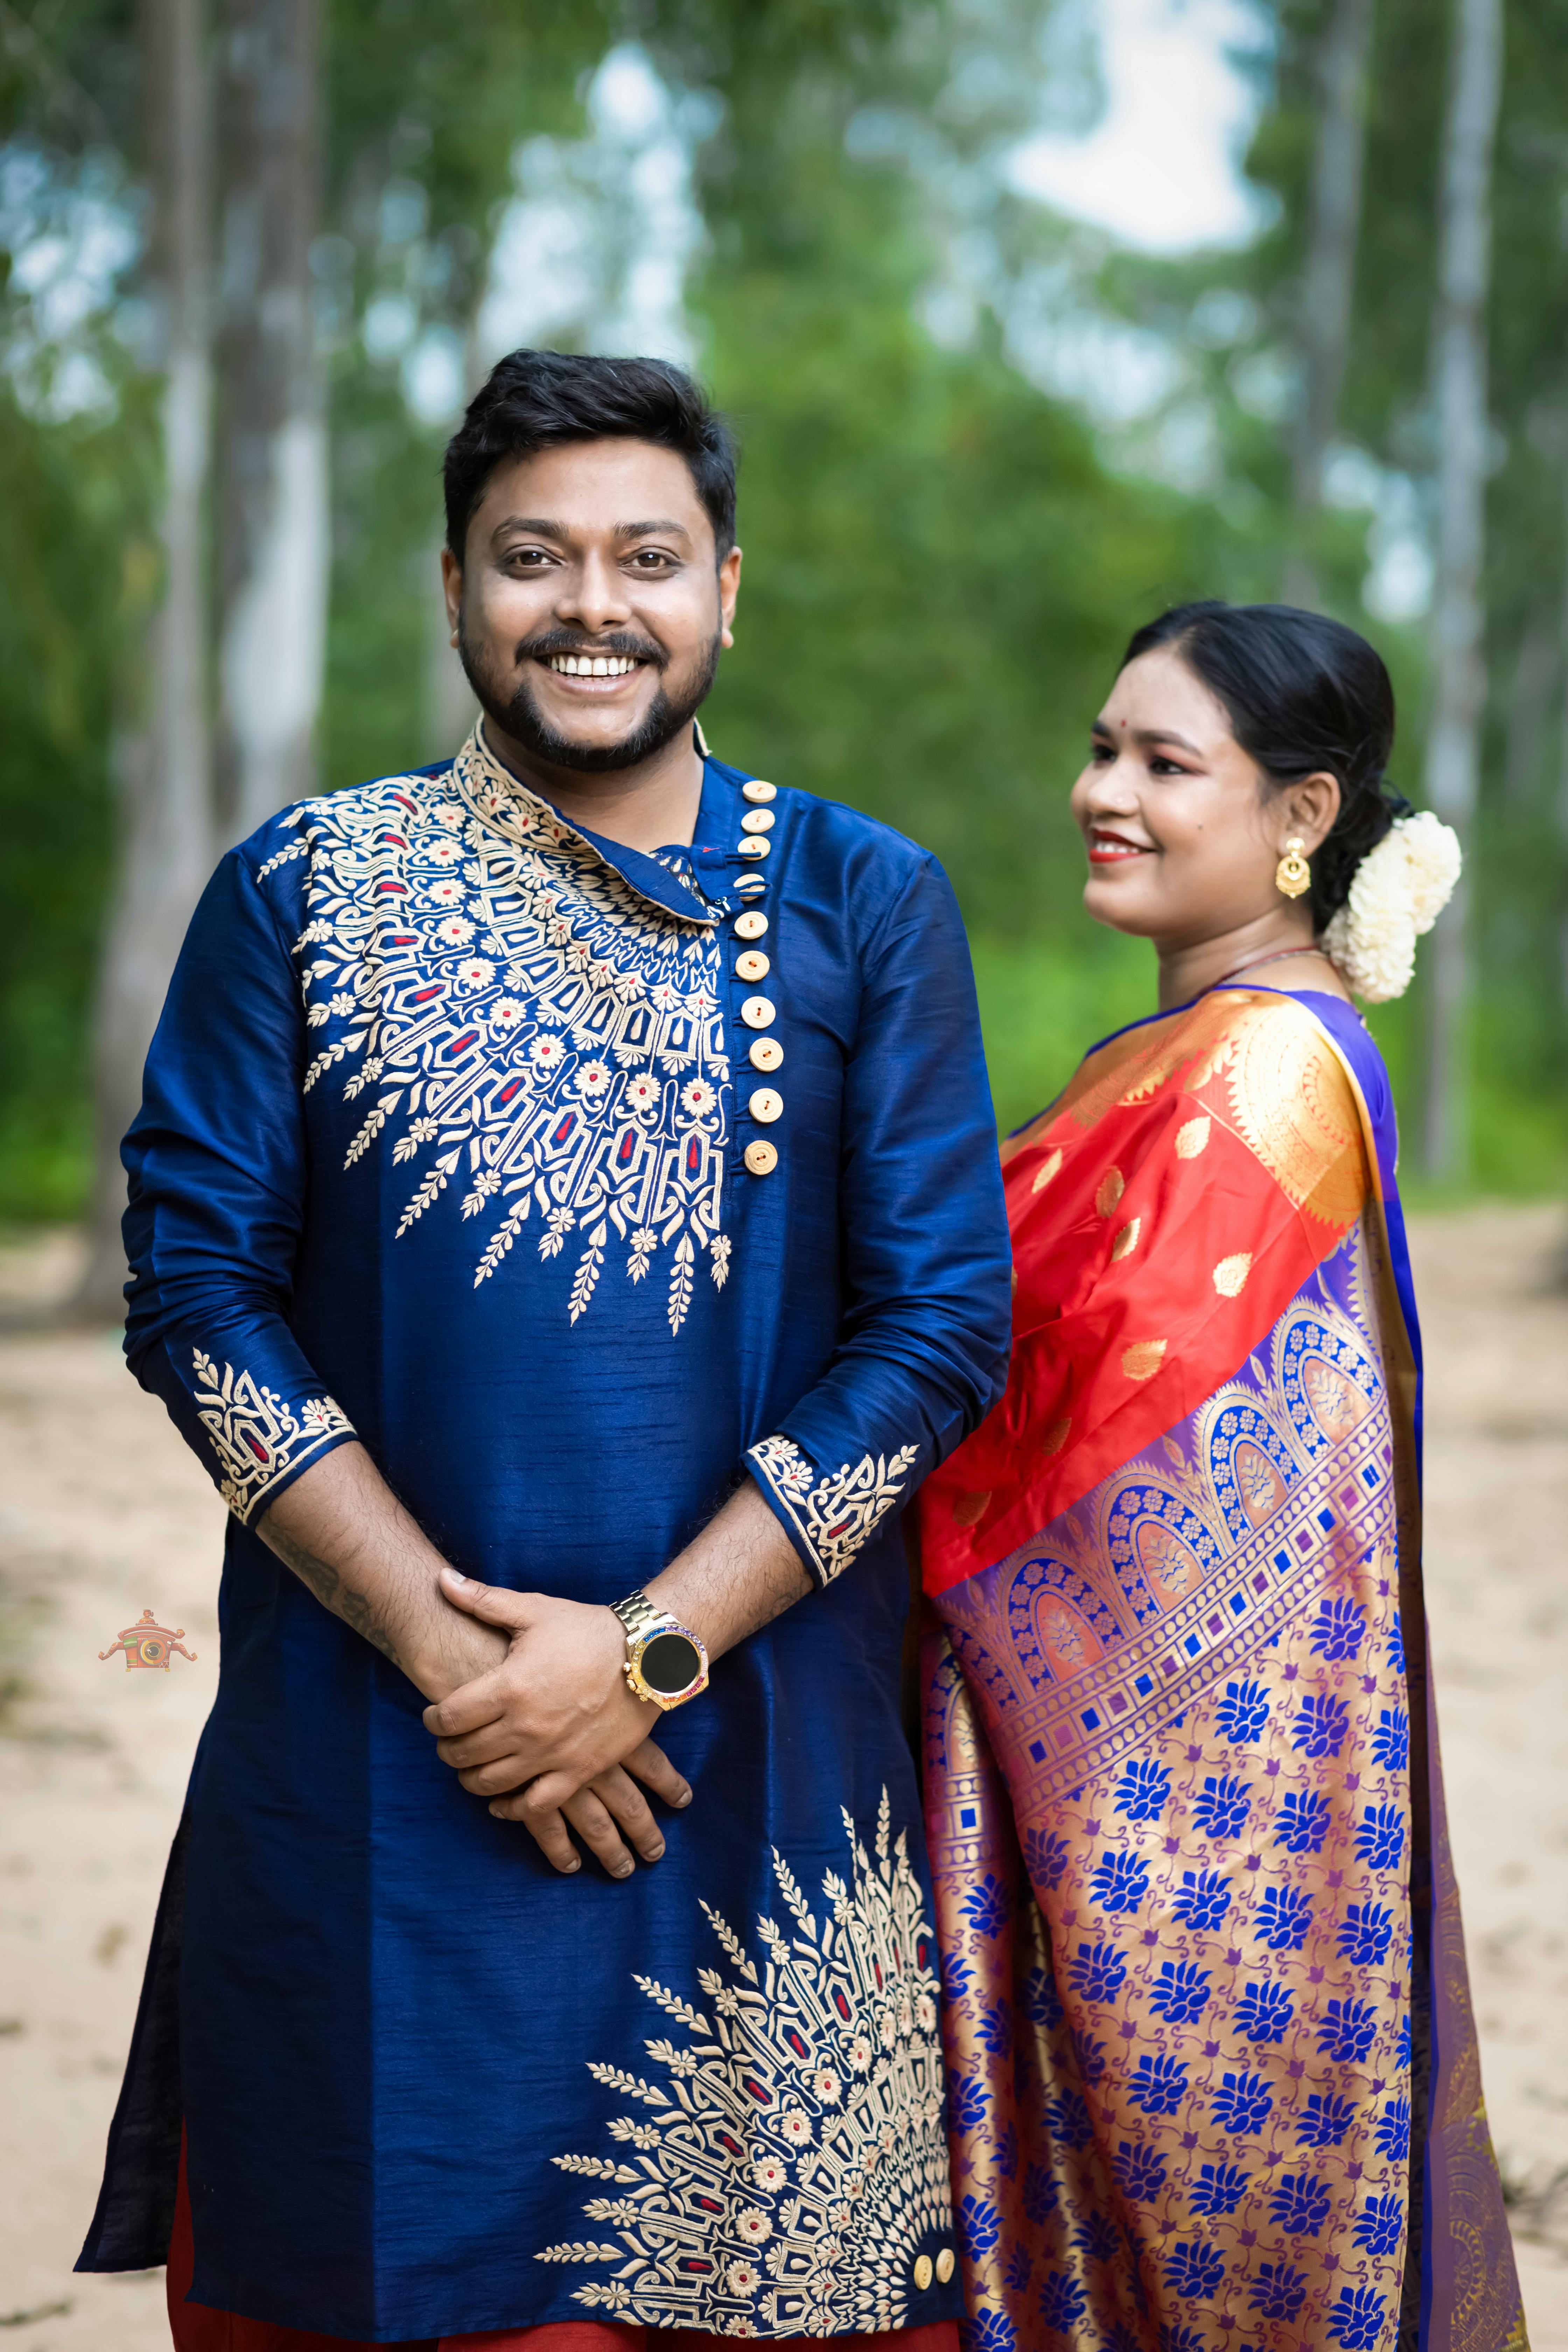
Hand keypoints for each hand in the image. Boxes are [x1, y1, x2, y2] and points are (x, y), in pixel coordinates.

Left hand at [421, 1570, 692, 1876]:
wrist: (649, 1655)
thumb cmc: (588, 1629)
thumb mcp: (535, 1610)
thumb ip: (483, 1600)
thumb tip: (440, 1579)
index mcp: (509, 1686)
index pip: (448, 1717)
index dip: (432, 1720)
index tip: (433, 1717)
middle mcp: (526, 1726)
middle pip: (464, 1753)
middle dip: (447, 1749)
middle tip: (448, 1741)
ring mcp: (552, 1754)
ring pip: (491, 1783)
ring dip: (471, 1779)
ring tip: (469, 1767)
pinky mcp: (578, 1771)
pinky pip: (535, 1805)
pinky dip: (511, 1810)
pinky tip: (500, 1802)